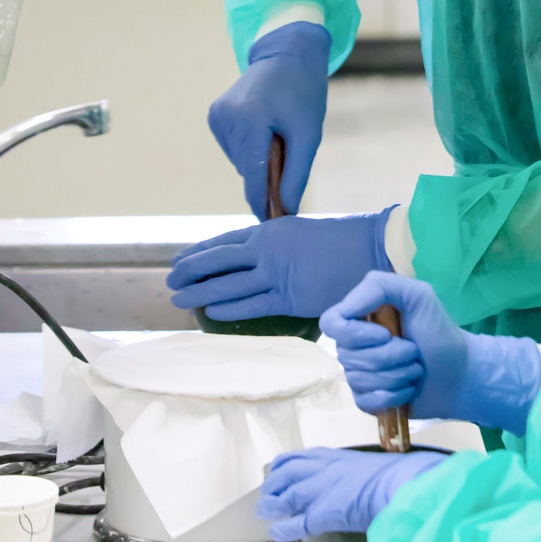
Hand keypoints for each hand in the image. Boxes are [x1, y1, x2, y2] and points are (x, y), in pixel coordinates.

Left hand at [167, 210, 394, 321]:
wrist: (370, 250)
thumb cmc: (339, 240)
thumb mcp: (299, 232)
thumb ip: (274, 245)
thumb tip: (256, 258)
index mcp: (269, 230)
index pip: (223, 241)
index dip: (198, 252)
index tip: (179, 259)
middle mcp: (266, 250)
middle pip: (217, 262)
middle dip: (190, 272)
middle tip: (170, 280)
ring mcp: (276, 275)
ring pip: (227, 286)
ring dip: (199, 293)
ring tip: (180, 299)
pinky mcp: (289, 298)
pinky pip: (250, 305)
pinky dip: (227, 307)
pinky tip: (211, 311)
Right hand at [208, 21, 330, 218]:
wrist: (287, 54)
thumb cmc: (303, 93)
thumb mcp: (308, 134)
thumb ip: (296, 174)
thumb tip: (286, 209)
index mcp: (250, 118)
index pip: (253, 174)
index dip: (262, 202)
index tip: (270, 224)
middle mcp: (226, 116)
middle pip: (246, 169)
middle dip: (266, 175)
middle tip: (288, 158)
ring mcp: (217, 115)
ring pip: (239, 161)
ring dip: (258, 160)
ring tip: (278, 137)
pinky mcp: (214, 114)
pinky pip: (233, 147)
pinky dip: (249, 148)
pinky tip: (264, 130)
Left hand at [257, 445, 446, 538]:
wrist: (402, 484)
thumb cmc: (396, 476)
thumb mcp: (371, 466)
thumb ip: (357, 473)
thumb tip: (358, 484)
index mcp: (336, 457)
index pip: (302, 456)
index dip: (285, 464)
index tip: (277, 469)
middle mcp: (323, 470)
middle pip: (287, 473)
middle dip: (274, 482)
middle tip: (268, 492)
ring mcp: (321, 491)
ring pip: (286, 497)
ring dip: (272, 504)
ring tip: (265, 511)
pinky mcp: (322, 514)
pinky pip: (296, 523)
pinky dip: (284, 528)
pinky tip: (277, 533)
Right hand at [321, 272, 540, 434]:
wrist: (460, 374)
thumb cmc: (440, 333)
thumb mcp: (419, 296)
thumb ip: (382, 286)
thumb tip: (346, 308)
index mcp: (363, 318)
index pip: (331, 323)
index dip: (352, 332)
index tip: (384, 335)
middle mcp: (355, 346)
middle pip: (348, 355)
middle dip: (390, 355)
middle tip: (414, 351)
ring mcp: (359, 375)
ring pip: (359, 379)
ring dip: (396, 375)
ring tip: (416, 369)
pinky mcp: (368, 400)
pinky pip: (366, 401)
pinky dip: (393, 396)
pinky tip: (408, 390)